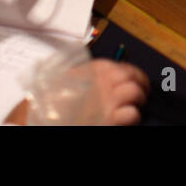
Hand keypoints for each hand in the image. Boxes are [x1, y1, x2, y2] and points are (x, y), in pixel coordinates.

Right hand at [5, 59, 150, 124]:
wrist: (41, 119)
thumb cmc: (49, 102)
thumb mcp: (65, 79)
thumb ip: (85, 74)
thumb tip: (104, 76)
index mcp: (93, 69)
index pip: (121, 66)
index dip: (131, 73)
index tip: (134, 78)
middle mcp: (103, 81)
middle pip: (133, 76)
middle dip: (141, 83)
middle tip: (143, 91)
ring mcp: (107, 101)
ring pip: (135, 93)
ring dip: (139, 99)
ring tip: (137, 105)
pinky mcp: (110, 119)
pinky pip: (132, 114)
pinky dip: (133, 116)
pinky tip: (128, 118)